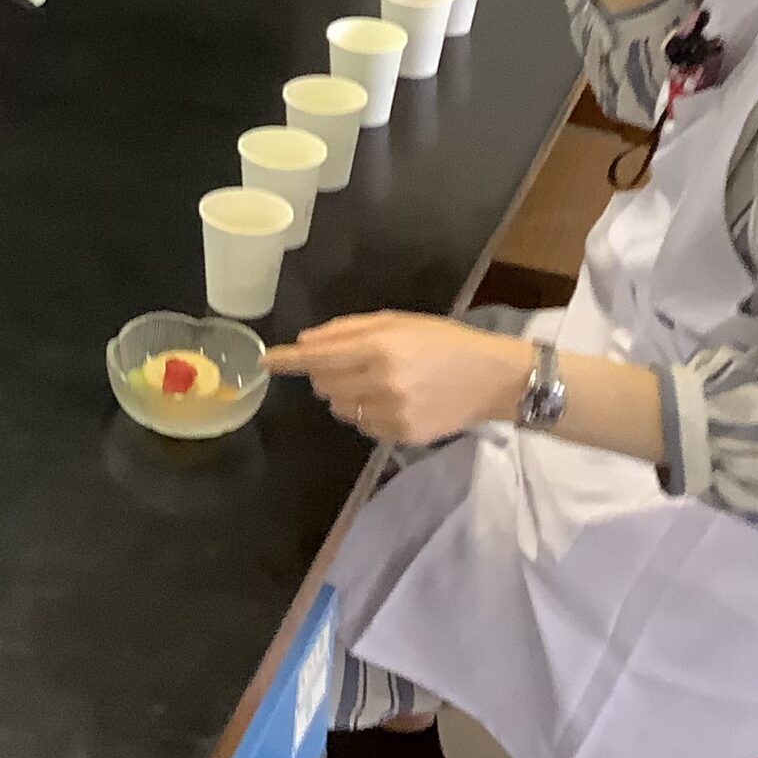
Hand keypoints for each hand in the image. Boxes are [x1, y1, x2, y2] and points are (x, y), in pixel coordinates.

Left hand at [263, 312, 531, 444]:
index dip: (287, 361)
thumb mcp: (397, 321)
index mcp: (380, 347)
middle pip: (324, 386)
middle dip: (325, 374)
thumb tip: (304, 343)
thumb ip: (347, 330)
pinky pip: (363, 426)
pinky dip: (366, 413)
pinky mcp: (402, 436)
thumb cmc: (443, 341)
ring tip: (376, 381)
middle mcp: (382, 382)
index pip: (318, 358)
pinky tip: (392, 400)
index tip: (265, 362)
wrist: (492, 378)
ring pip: (340, 409)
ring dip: (344, 395)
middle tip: (350, 363)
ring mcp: (393, 413)